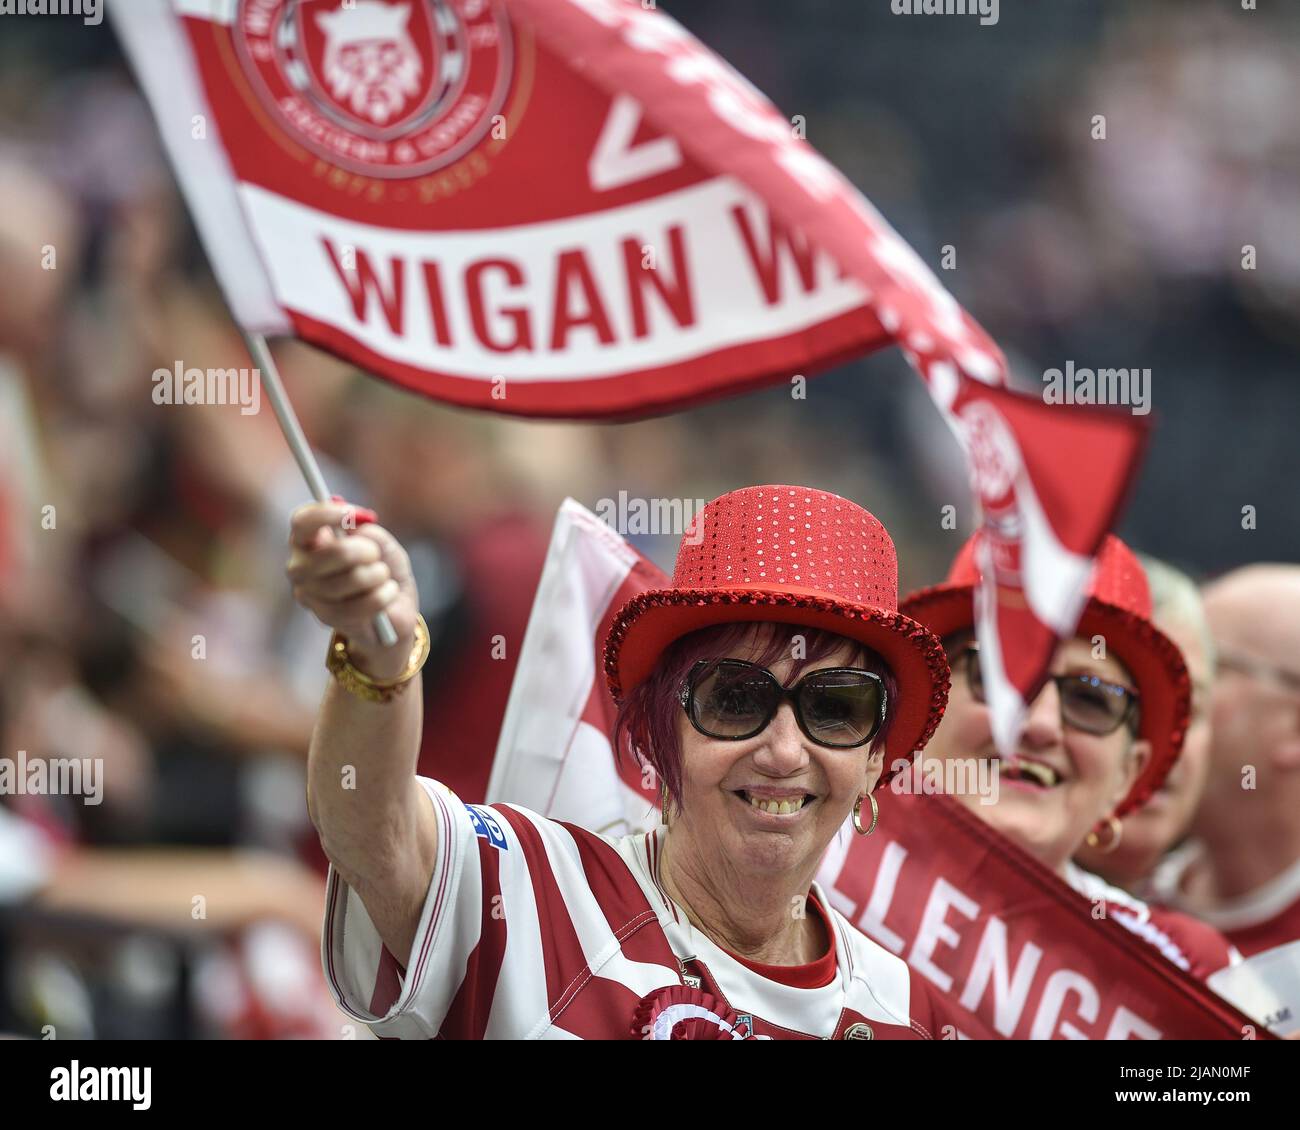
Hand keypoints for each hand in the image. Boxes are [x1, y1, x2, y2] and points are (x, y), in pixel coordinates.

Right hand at [286, 501, 419, 679]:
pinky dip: (381, 597)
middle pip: (333, 551)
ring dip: (377, 575)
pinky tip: (387, 593)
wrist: (392, 608)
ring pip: (348, 580)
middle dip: (366, 551)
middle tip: (376, 555)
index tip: (355, 515)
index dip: (328, 514)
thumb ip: (368, 532)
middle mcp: (300, 565)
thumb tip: (358, 527)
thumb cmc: (381, 568)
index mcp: (308, 540)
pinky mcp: (324, 617)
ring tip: (383, 576)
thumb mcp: (382, 544)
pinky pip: (356, 606)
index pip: (303, 521)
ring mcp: (308, 593)